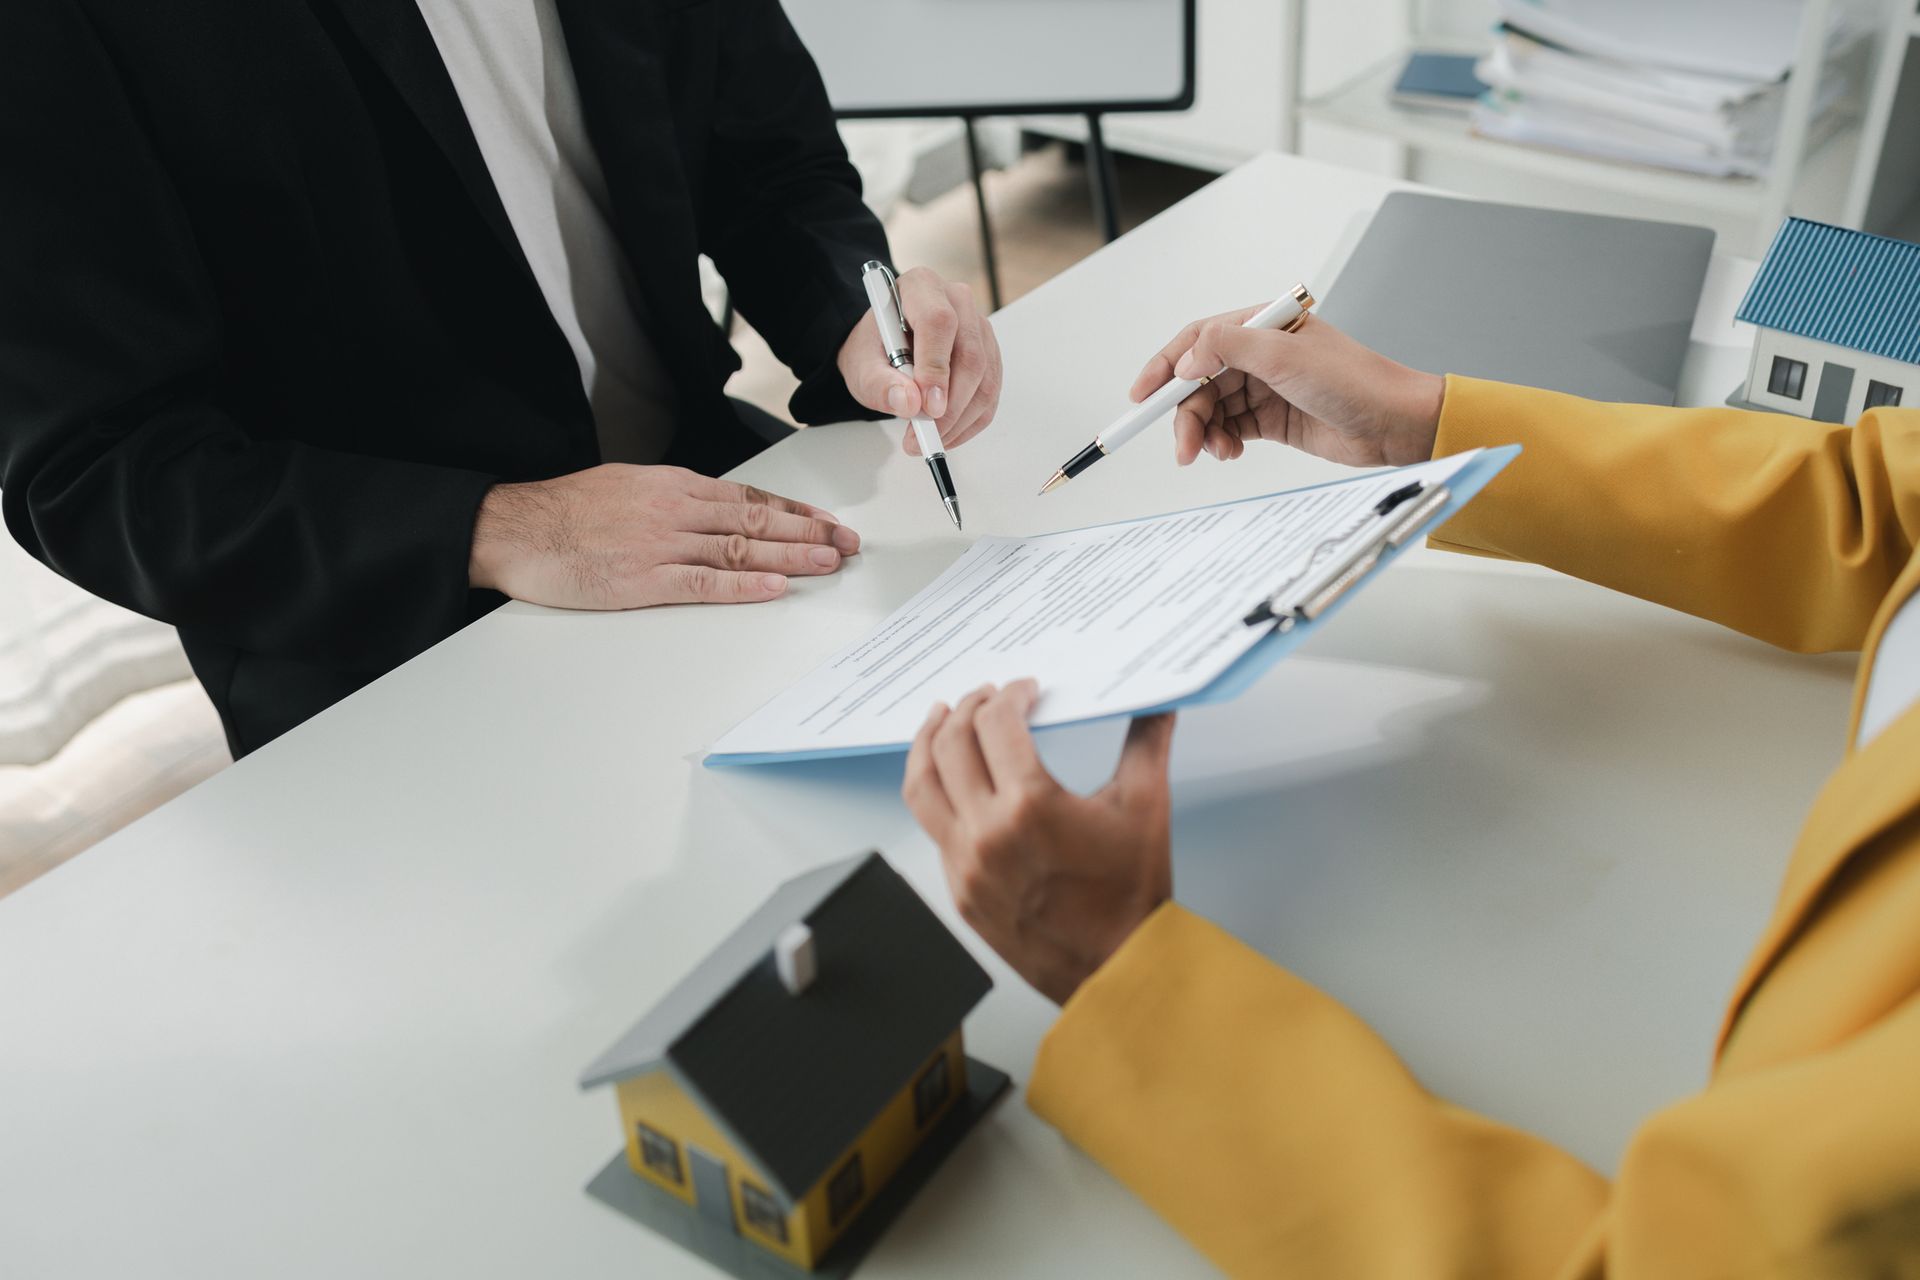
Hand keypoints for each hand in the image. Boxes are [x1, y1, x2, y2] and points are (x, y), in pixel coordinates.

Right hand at [468, 464, 859, 608]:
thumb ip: (672, 499)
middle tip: (847, 544)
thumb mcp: (627, 486)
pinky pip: (704, 583)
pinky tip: (774, 588)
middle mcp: (676, 510)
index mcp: (673, 486)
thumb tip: (712, 510)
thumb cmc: (565, 510)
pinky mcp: (643, 580)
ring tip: (828, 563)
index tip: (825, 521)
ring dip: (790, 556)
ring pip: (740, 549)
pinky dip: (743, 586)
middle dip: (808, 532)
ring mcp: (662, 545)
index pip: (748, 498)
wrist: (515, 528)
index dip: (793, 510)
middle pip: (756, 521)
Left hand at [837, 267, 1002, 455]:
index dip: (936, 367)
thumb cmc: (875, 349)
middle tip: (926, 435)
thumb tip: (910, 403)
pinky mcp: (989, 353)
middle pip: (970, 355)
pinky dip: (970, 421)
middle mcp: (957, 301)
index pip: (938, 323)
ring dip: (961, 419)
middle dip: (951, 405)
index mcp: (921, 287)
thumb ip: (880, 384)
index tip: (927, 407)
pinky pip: (990, 393)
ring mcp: (978, 327)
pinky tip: (948, 433)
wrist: (885, 348)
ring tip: (930, 438)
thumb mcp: (862, 366)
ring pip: (985, 378)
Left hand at [903, 680, 1176, 1004]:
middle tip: (986, 697)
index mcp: (1030, 806)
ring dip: (927, 745)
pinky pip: (931, 830)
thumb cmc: (1131, 898)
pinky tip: (949, 781)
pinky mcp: (960, 892)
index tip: (1023, 691)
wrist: (1119, 968)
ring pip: (921, 787)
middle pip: (950, 745)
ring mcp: (966, 866)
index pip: (996, 724)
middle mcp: (987, 835)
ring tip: (939, 722)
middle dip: (969, 709)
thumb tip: (1158, 703)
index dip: (1009, 696)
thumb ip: (1148, 742)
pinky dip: (935, 794)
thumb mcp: (1145, 807)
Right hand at [1130, 311, 1446, 468]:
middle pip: (1200, 381)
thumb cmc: (1356, 381)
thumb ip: (1230, 347)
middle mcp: (1261, 354)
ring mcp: (1265, 387)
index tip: (1141, 396)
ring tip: (1215, 452)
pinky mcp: (1271, 418)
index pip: (1199, 339)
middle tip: (1184, 444)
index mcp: (1263, 325)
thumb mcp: (1286, 355)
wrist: (1393, 424)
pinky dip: (1222, 442)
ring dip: (1204, 431)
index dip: (1165, 365)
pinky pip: (1230, 428)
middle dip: (1186, 413)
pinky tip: (1231, 451)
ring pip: (1212, 408)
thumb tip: (1186, 358)